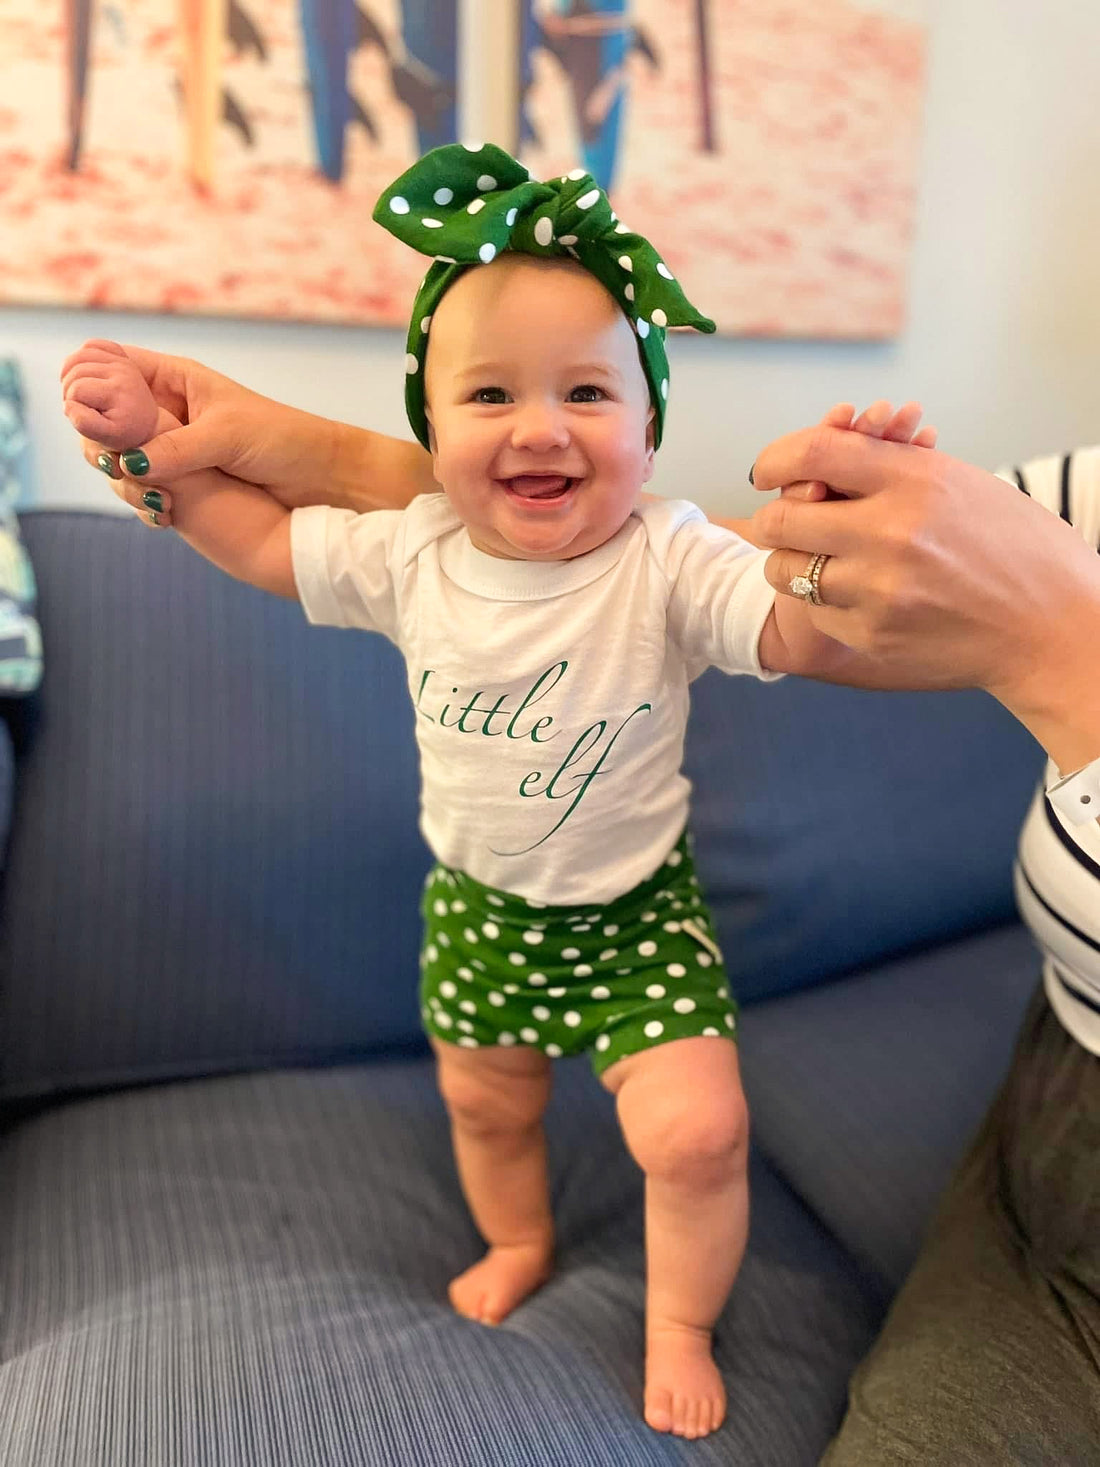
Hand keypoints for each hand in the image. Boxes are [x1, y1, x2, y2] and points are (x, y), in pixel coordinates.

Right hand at [61, 341, 437, 527]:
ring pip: (119, 459)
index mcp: (173, 378)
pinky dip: (145, 502)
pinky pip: (144, 490)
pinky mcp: (182, 481)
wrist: (325, 477)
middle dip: (101, 442)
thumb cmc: (284, 440)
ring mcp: (170, 446)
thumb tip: (125, 464)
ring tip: (153, 496)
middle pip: (103, 419)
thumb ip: (175, 448)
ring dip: (123, 480)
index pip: (107, 365)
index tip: (83, 412)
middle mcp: (166, 410)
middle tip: (115, 465)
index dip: (86, 383)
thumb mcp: (226, 437)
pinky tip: (163, 514)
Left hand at [747, 413, 1099, 769]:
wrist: (1053, 626)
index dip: (776, 459)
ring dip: (792, 563)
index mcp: (914, 482)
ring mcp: (878, 591)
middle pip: (780, 519)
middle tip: (789, 522)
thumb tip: (815, 451)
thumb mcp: (960, 482)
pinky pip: (816, 612)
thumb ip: (886, 465)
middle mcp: (890, 534)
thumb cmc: (1011, 545)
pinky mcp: (873, 636)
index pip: (811, 453)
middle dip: (777, 518)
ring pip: (785, 572)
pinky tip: (860, 597)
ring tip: (821, 559)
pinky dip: (826, 603)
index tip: (768, 471)